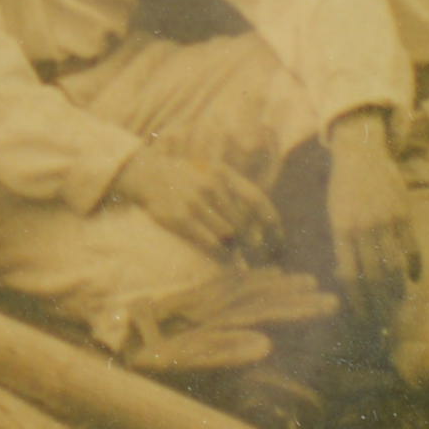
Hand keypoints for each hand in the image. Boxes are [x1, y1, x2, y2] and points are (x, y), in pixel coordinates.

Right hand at [112, 144, 281, 257]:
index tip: (279, 242)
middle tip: (254, 252)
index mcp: (224, 174)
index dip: (272, 224)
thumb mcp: (213, 173)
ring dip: (234, 247)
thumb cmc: (187, 177)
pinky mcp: (182, 219)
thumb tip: (260, 225)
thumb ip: (235, 191)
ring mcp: (196, 203)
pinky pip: (210, 242)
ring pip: (228, 235)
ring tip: (235, 253)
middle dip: (250, 241)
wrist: (149, 175)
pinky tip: (222, 255)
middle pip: (243, 223)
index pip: (257, 200)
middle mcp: (212, 186)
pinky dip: (220, 253)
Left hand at [324, 109, 416, 319]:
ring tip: (398, 303)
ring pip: (395, 265)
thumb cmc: (343, 188)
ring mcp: (386, 221)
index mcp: (341, 230)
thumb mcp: (334, 215)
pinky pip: (412, 248)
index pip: (350, 275)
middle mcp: (364, 228)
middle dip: (379, 301)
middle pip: (374, 276)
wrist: (360, 153)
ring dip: (398, 288)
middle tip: (384, 317)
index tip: (363, 316)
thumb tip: (347, 279)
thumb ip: (342, 244)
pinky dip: (414, 267)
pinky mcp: (403, 214)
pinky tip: (413, 279)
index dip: (358, 300)